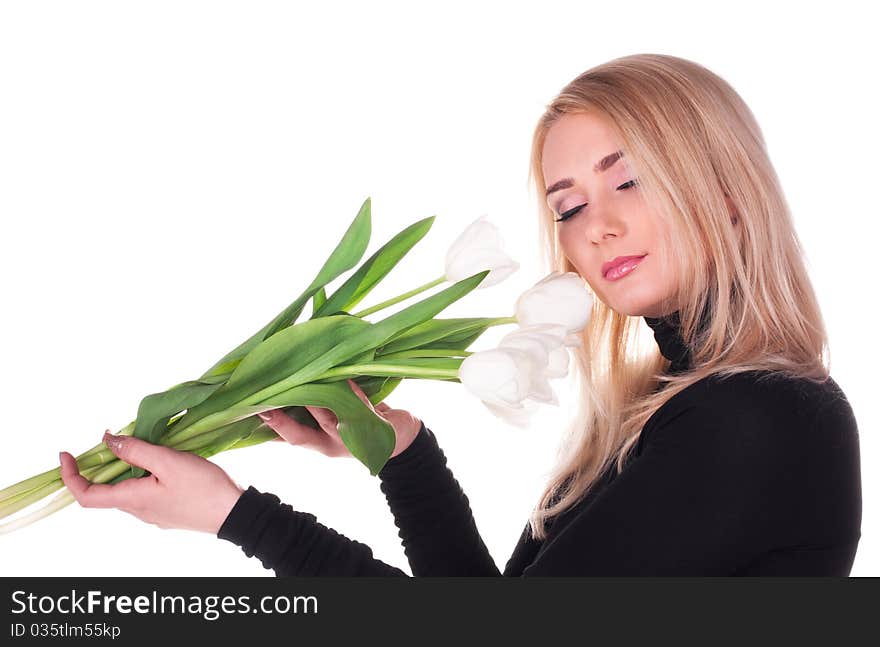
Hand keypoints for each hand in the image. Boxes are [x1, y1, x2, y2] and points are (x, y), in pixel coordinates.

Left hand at [59, 430, 244, 533]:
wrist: (234, 513)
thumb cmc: (202, 487)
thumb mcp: (168, 462)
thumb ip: (136, 451)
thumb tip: (108, 441)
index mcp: (132, 500)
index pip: (86, 496)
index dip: (70, 476)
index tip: (67, 454)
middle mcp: (139, 511)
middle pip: (107, 490)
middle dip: (104, 463)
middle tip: (115, 438)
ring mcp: (155, 513)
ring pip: (129, 489)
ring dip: (126, 467)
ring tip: (144, 444)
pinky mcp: (169, 510)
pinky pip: (146, 491)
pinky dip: (143, 473)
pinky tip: (162, 460)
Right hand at [259, 378, 421, 458]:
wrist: (401, 435)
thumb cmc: (361, 418)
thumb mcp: (334, 416)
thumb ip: (312, 405)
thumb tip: (285, 380)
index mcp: (319, 442)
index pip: (289, 438)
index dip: (269, 428)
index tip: (248, 413)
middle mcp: (332, 443)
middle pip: (302, 436)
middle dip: (282, 422)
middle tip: (263, 407)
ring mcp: (352, 439)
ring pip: (329, 421)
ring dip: (316, 401)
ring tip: (301, 382)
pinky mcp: (374, 430)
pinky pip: (360, 409)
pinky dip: (352, 393)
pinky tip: (344, 380)